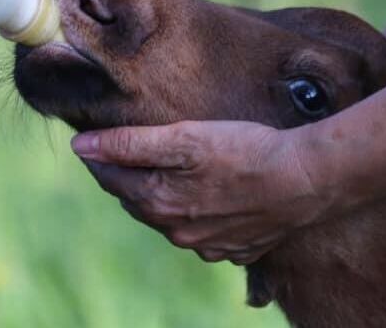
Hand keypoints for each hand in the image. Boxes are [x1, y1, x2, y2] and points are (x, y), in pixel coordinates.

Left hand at [71, 121, 327, 264]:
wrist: (305, 180)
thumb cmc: (246, 151)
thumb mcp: (185, 137)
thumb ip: (130, 143)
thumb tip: (81, 146)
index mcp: (157, 202)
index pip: (111, 177)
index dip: (101, 154)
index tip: (96, 137)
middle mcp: (176, 232)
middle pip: (138, 199)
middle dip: (131, 175)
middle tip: (133, 149)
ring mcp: (206, 246)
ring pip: (169, 218)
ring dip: (164, 196)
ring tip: (174, 170)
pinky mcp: (233, 249)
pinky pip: (203, 233)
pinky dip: (198, 214)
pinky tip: (212, 196)